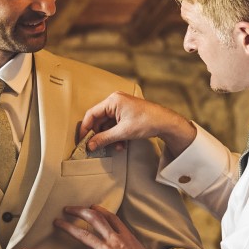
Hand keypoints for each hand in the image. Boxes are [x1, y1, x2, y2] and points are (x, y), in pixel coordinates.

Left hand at [55, 205, 158, 248]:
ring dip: (69, 228)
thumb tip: (123, 242)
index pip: (109, 216)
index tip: (90, 207)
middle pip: (93, 219)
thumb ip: (128, 242)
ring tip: (57, 223)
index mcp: (125, 234)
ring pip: (83, 235)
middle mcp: (114, 239)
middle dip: (79, 212)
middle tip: (67, 209)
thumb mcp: (139, 248)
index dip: (98, 209)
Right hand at [79, 92, 196, 157]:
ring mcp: (121, 107)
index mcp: (113, 101)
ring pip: (107, 124)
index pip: (92, 114)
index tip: (82, 140)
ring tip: (116, 147)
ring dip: (109, 137)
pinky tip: (121, 144)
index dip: (85, 128)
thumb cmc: (147, 121)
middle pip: (99, 120)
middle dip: (100, 135)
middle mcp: (115, 101)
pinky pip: (115, 125)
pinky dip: (116, 135)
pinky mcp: (126, 114)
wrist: (166, 122)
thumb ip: (104, 139)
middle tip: (97, 147)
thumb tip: (90, 145)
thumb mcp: (122, 132)